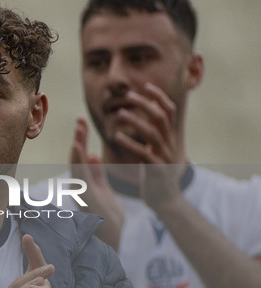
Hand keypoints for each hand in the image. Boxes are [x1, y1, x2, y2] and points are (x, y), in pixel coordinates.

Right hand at [70, 117, 123, 250]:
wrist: (112, 240)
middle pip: (79, 158)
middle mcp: (83, 187)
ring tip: (79, 128)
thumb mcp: (106, 191)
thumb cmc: (109, 220)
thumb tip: (94, 156)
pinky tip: (78, 146)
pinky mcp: (86, 197)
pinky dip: (78, 160)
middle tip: (80, 119)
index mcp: (88, 184)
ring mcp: (83, 192)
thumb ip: (98, 175)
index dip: (83, 140)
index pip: (84, 158)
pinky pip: (80, 176)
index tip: (83, 124)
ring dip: (78, 145)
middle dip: (79, 138)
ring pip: (77, 164)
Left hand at [112, 83, 187, 214]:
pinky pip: (144, 153)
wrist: (165, 201)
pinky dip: (130, 144)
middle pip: (161, 117)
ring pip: (152, 133)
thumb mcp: (156, 152)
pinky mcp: (157, 170)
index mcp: (169, 139)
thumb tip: (148, 119)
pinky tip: (117, 137)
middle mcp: (170, 145)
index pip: (168, 111)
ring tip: (119, 113)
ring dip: (135, 121)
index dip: (159, 97)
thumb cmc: (156, 176)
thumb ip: (153, 137)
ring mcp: (165, 157)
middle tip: (129, 95)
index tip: (146, 86)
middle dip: (146, 104)